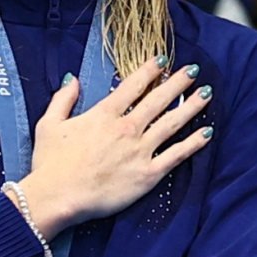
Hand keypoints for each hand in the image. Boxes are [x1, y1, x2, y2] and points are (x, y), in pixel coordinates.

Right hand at [7, 60, 214, 234]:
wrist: (58, 196)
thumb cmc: (51, 163)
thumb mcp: (49, 124)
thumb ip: (63, 99)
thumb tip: (72, 79)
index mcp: (104, 114)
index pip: (133, 85)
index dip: (150, 70)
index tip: (164, 59)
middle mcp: (126, 128)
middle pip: (158, 100)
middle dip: (178, 82)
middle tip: (194, 70)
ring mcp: (140, 151)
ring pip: (172, 123)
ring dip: (191, 106)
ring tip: (206, 94)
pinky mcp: (148, 175)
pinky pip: (176, 156)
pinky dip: (193, 143)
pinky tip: (207, 133)